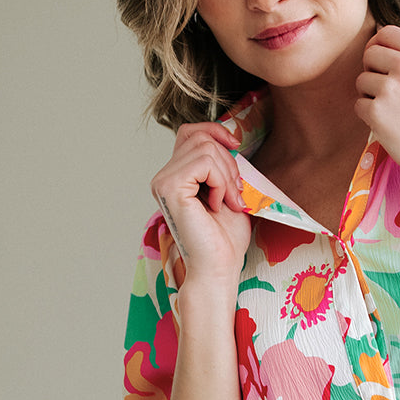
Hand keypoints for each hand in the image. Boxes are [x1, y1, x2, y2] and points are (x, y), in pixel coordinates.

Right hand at [150, 122, 251, 291]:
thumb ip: (224, 166)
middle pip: (201, 137)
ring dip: (226, 175)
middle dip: (228, 162)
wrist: (218, 268)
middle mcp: (164, 177)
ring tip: (228, 202)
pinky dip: (220, 182)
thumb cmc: (224, 240)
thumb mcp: (229, 192)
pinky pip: (204, 163)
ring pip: (205, 148)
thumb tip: (231, 139)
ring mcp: (163, 181)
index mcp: (176, 176)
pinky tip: (218, 205)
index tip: (236, 147)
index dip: (215, 130)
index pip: (190, 132)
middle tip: (236, 195)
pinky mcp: (170, 187)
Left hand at [355, 26, 399, 196]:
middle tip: (386, 90)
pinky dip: (369, 116)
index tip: (382, 62)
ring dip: (370, 95)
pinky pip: (359, 105)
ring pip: (361, 81)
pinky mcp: (378, 113)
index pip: (385, 33)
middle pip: (369, 54)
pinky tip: (390, 125)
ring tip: (392, 111)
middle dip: (372, 70)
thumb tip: (382, 48)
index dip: (379, 47)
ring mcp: (391, 88)